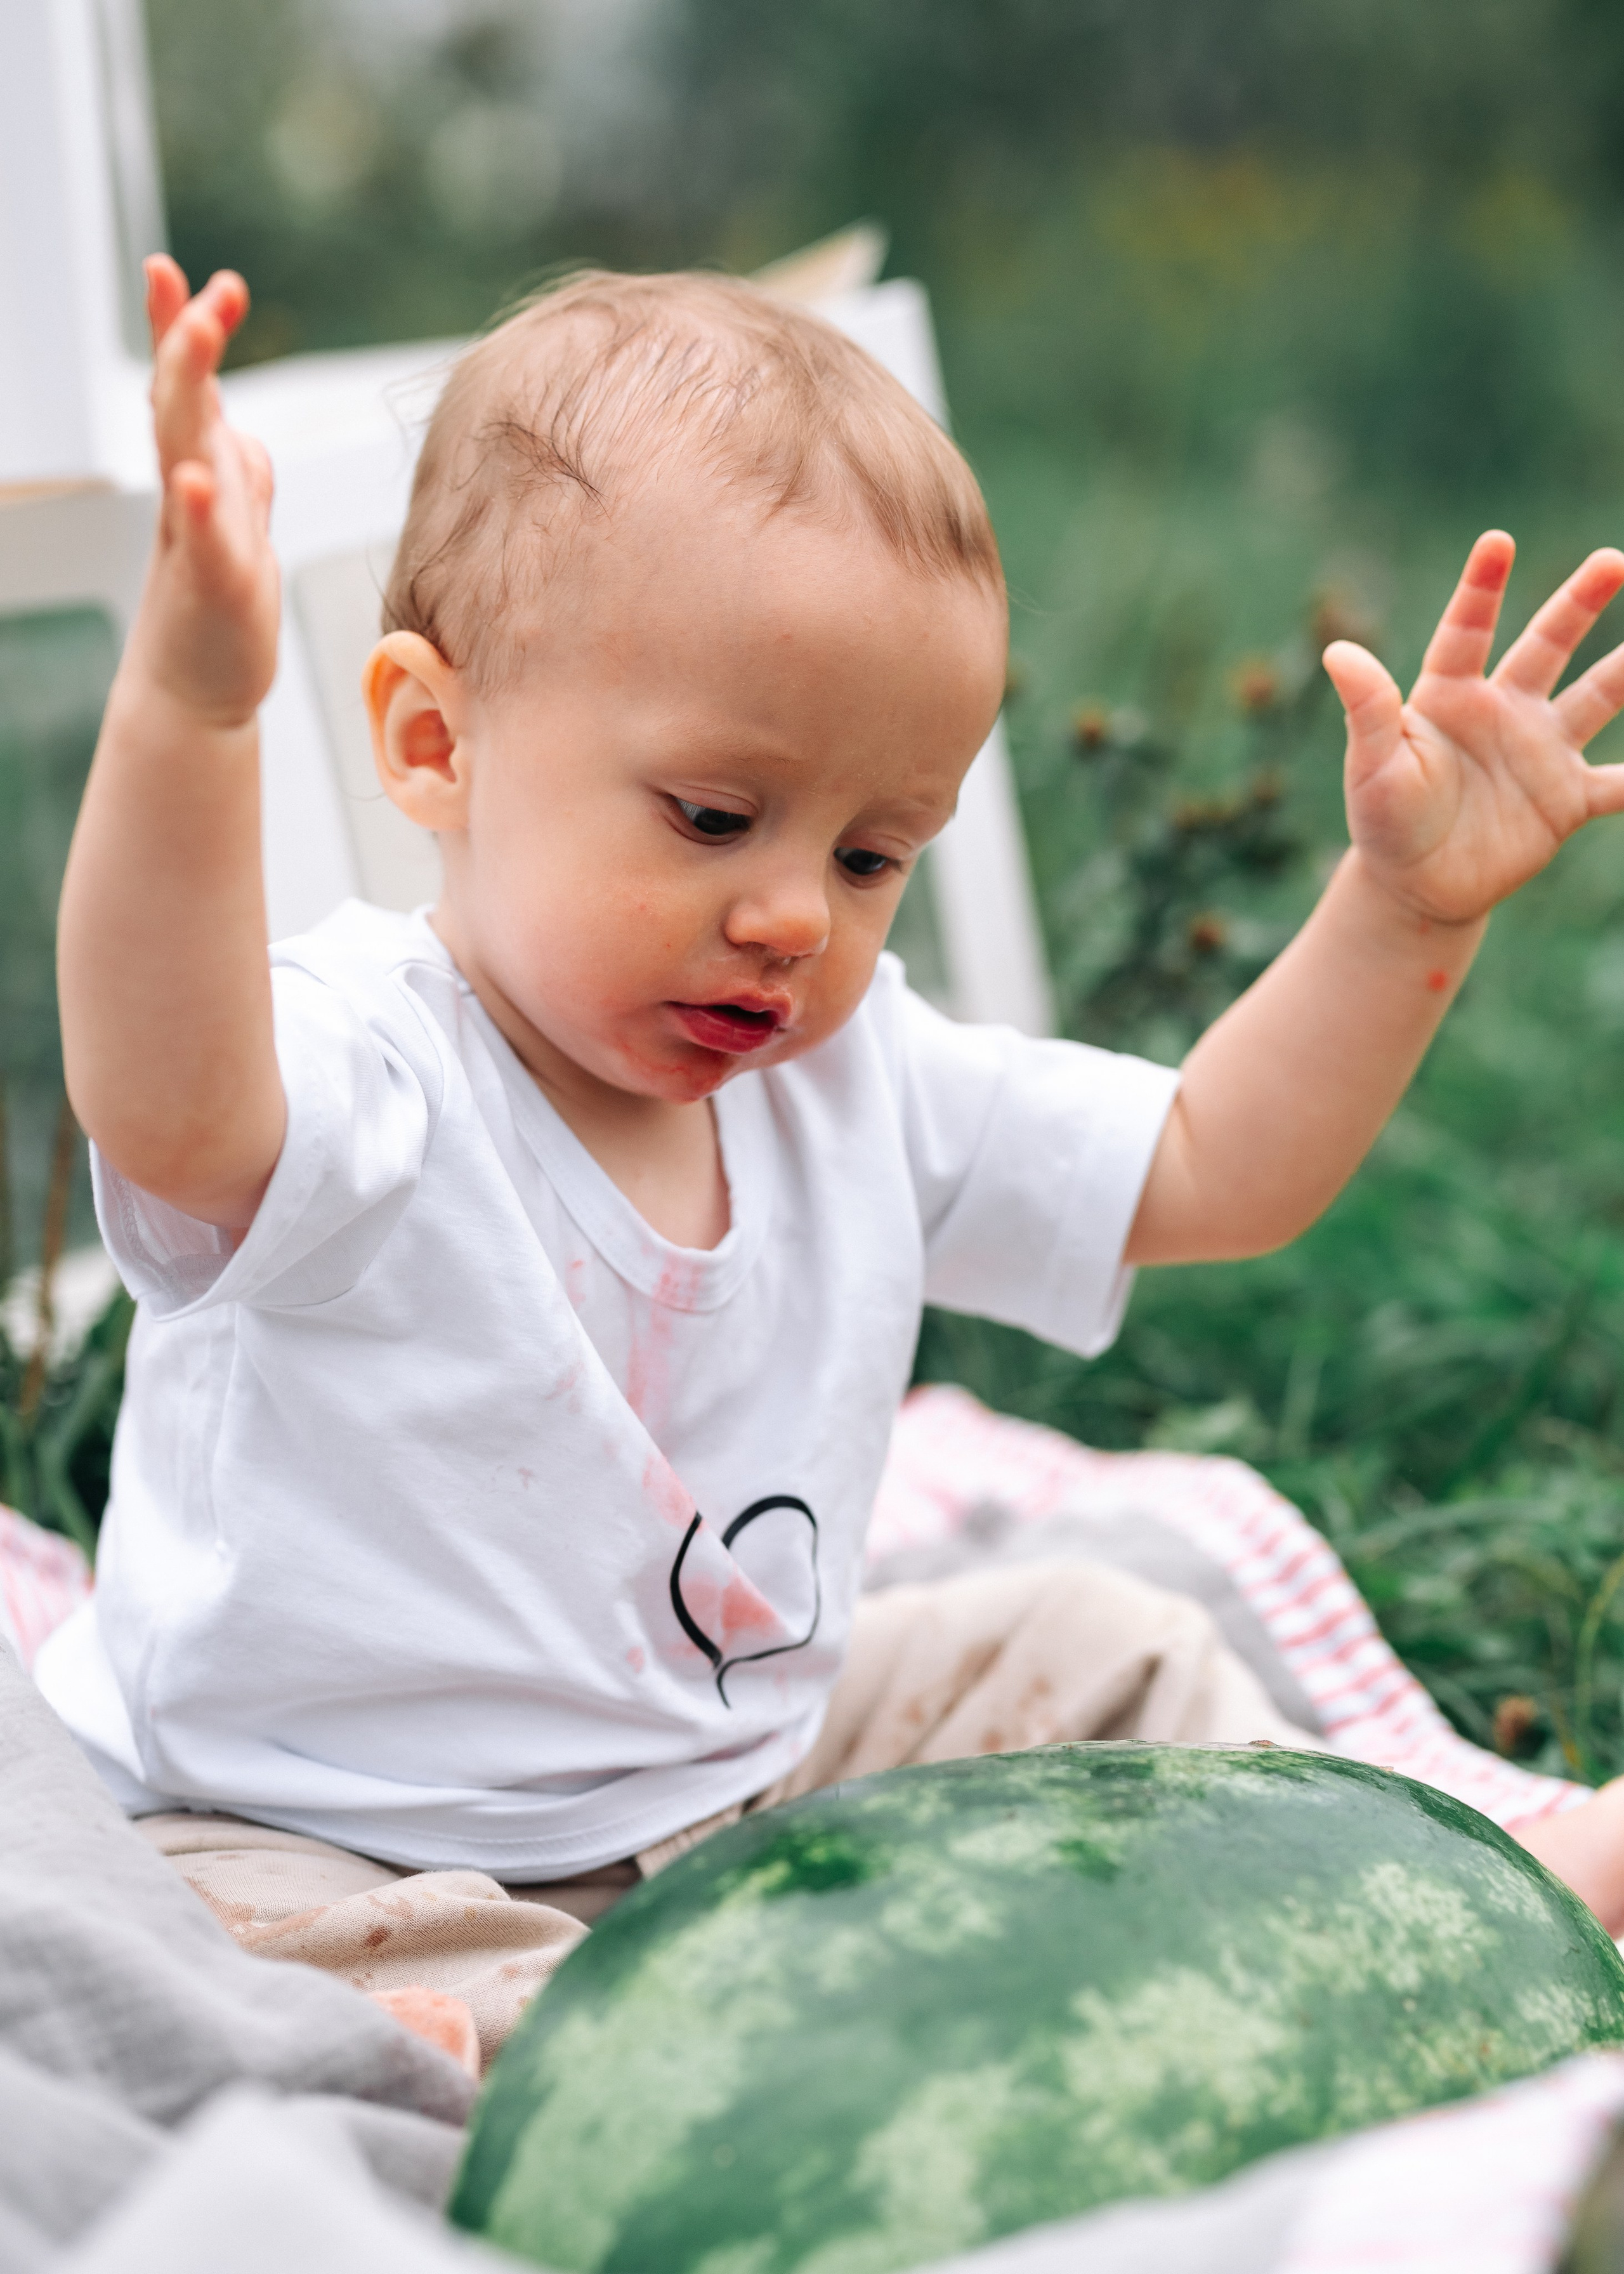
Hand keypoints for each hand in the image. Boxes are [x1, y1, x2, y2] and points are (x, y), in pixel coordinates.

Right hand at [130, 255, 278, 728]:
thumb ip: (239, 480)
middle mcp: (193, 496)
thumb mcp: (236, 530)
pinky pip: (204, 540)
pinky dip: (200, 508)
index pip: (188, 392)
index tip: (181, 272)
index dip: (181, 329)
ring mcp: (199, 539)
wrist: (195, 692)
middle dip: (185, 339)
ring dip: (189, 394)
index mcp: (201, 477)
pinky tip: (194, 479)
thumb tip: (240, 438)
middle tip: (186, 281)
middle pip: (182, 405)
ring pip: (188, 453)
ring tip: (196, 333)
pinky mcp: (214, 587)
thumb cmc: (216, 611)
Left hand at [1323, 532, 1623, 924]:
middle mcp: (1504, 711)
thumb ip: (1368, 710)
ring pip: (1599, 698)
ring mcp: (1540, 752)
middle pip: (1548, 645)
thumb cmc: (1385, 821)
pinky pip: (1619, 784)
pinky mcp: (1566, 801)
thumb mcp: (1373, 766)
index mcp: (1451, 696)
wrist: (1416, 886)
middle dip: (1580, 603)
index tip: (1497, 542)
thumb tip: (1337, 650)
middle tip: (1613, 561)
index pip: (1467, 632)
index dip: (1481, 588)